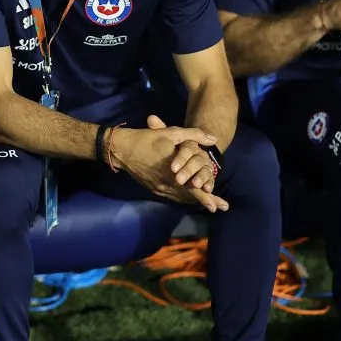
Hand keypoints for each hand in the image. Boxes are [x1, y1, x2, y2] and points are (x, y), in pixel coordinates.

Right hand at [111, 115, 229, 212]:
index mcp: (172, 170)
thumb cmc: (146, 139)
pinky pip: (171, 195)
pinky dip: (182, 197)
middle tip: (219, 207)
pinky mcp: (153, 188)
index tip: (219, 205)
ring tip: (210, 204)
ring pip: (180, 197)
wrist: (120, 149)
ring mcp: (159, 187)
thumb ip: (193, 135)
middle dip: (205, 201)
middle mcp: (166, 183)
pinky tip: (189, 198)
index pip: (193, 187)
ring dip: (194, 200)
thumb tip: (213, 139)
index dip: (206, 197)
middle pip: (189, 196)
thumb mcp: (171, 133)